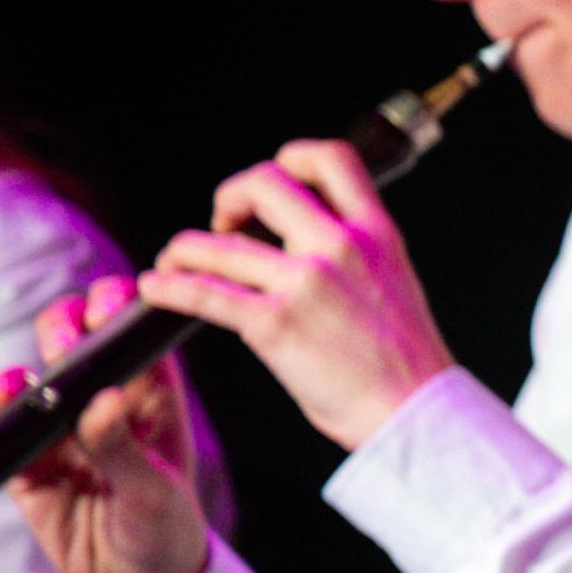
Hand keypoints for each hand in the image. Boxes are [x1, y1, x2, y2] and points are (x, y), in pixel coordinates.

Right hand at [6, 274, 214, 572]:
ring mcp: (57, 433)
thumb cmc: (165, 529)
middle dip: (60, 331)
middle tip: (61, 346)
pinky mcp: (23, 468)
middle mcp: (98, 404)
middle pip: (70, 344)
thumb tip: (100, 403)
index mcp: (147, 397)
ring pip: (24, 386)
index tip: (104, 308)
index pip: (129, 335)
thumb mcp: (155, 492)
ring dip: (9, 381)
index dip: (116, 309)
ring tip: (6, 390)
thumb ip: (123, 449)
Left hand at [139, 137, 457, 451]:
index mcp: (377, 233)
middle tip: (224, 224)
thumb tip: (301, 242)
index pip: (332, 159)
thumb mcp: (394, 282)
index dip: (292, 157)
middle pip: (265, 183)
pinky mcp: (275, 325)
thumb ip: (355, 254)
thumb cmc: (404, 362)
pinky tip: (155, 289)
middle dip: (231, 196)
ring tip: (173, 262)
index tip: (274, 188)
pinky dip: (168, 288)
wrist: (417, 415)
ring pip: (219, 244)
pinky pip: (205, 294)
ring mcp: (307, 284)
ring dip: (183, 249)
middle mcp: (341, 247)